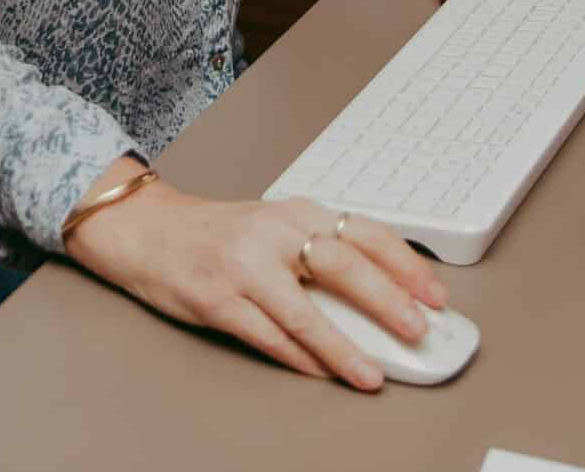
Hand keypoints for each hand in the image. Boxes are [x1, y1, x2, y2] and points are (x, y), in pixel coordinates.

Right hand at [64, 163, 446, 391]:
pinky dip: (299, 358)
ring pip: (304, 312)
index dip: (406, 264)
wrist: (147, 229)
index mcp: (296, 211)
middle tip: (417, 331)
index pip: (364, 231)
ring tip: (371, 373)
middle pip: (341, 264)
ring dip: (344, 347)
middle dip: (386, 301)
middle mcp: (272, 233)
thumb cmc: (218, 232)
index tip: (437, 294)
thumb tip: (384, 299)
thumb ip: (321, 252)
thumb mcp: (275, 226)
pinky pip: (267, 335)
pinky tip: (320, 372)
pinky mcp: (217, 299)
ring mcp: (242, 266)